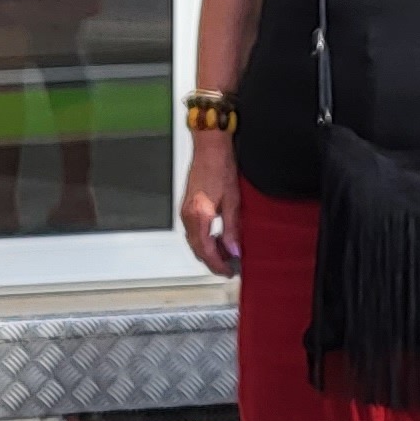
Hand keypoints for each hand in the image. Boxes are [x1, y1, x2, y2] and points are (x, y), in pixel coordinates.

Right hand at [182, 129, 241, 277]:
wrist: (210, 149)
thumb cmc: (221, 168)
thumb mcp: (233, 201)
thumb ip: (232, 229)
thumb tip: (234, 251)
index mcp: (199, 216)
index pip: (206, 252)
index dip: (218, 265)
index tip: (229, 271)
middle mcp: (188, 215)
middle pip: (197, 249)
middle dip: (212, 261)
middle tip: (229, 265)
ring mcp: (185, 211)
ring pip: (194, 241)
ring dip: (208, 250)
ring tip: (226, 251)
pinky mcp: (186, 206)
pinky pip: (193, 231)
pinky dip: (204, 239)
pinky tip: (217, 236)